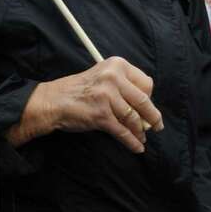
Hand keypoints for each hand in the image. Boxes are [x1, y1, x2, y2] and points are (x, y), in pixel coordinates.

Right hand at [6, 56, 163, 151]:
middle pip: (143, 100)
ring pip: (133, 118)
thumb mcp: (103, 76)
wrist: (53, 101)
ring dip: (140, 131)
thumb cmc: (79, 90)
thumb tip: (146, 108)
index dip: (149, 98)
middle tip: (157, 126)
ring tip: (142, 138)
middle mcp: (114, 78)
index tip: (149, 107)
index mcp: (117, 65)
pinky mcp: (101, 115)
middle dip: (152, 117)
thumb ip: (124, 86)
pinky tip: (137, 147)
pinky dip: (131, 141)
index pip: (146, 83)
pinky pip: (122, 131)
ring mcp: (107, 96)